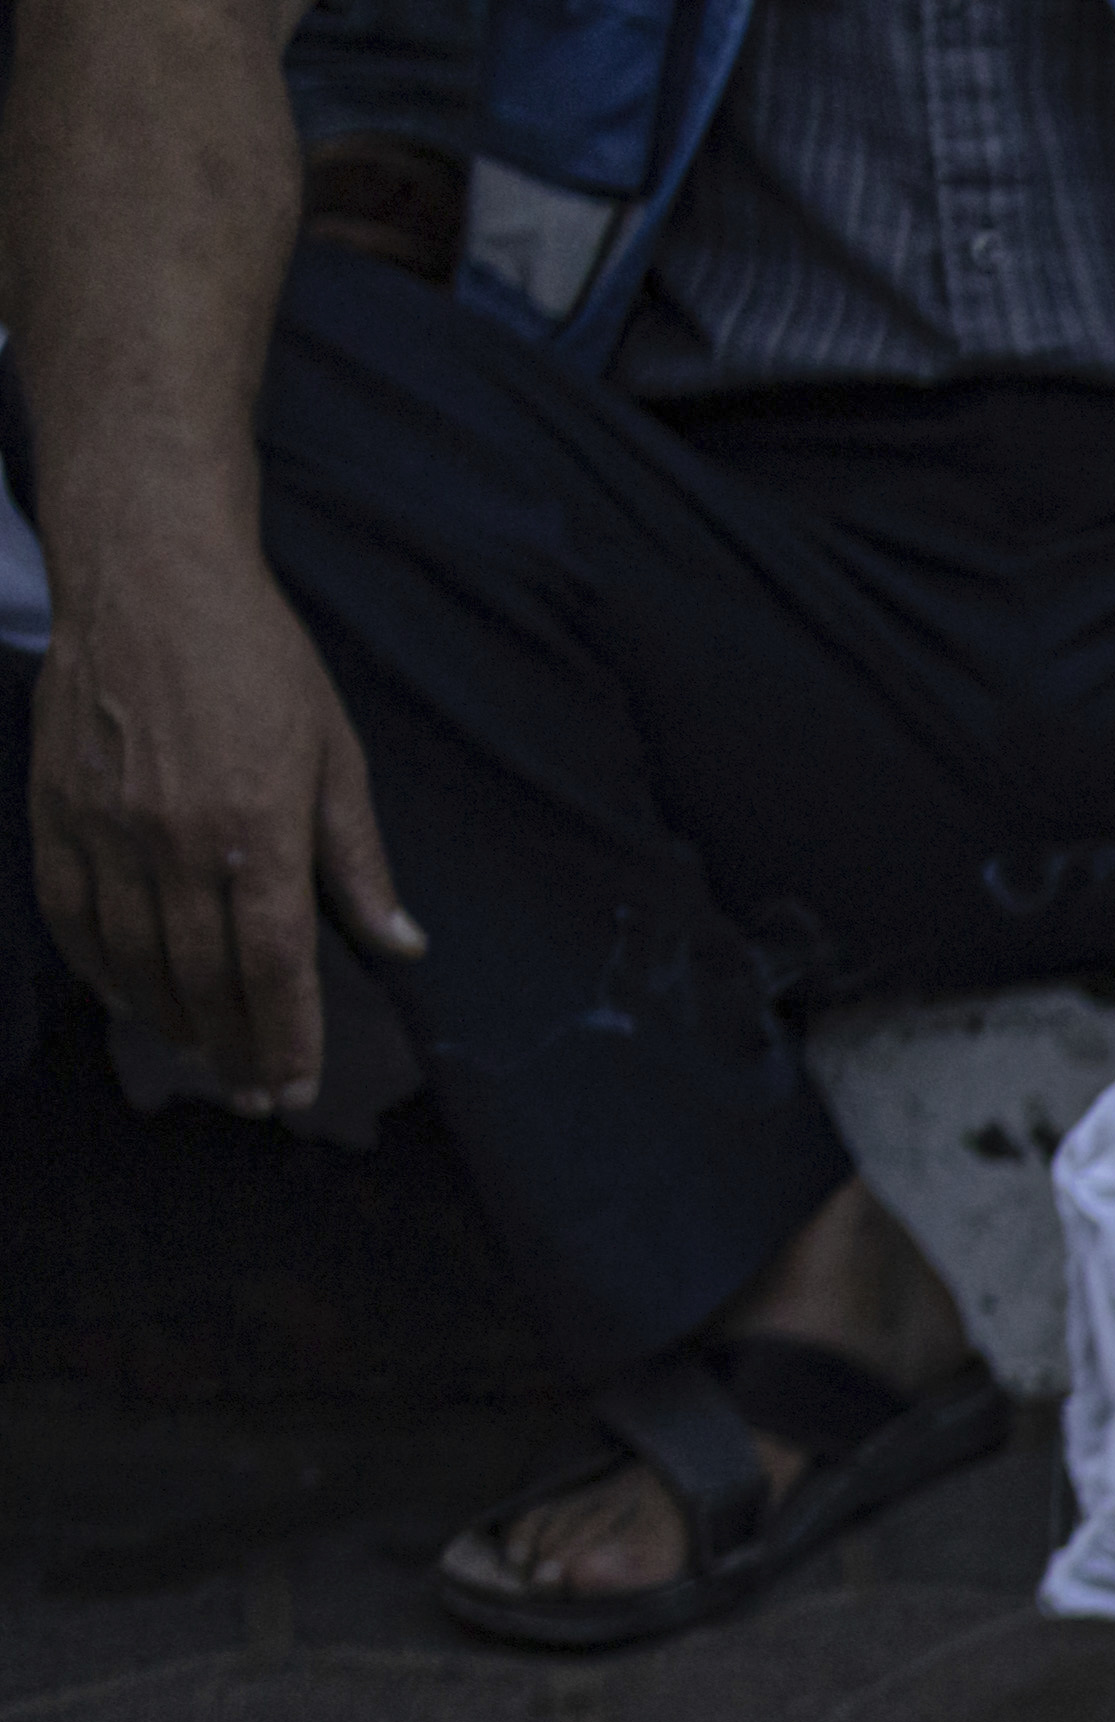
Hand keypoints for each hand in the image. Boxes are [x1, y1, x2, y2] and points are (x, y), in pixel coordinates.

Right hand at [22, 541, 419, 1110]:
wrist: (149, 574)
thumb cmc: (256, 659)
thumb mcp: (334, 756)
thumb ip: (359, 861)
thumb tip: (400, 945)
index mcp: (258, 829)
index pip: (276, 968)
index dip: (288, 1039)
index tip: (297, 1090)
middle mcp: (175, 838)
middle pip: (204, 979)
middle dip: (235, 1050)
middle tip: (258, 1095)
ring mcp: (106, 823)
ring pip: (133, 958)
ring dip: (170, 1021)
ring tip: (205, 1058)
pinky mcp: (56, 804)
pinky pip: (68, 911)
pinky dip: (96, 966)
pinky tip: (125, 996)